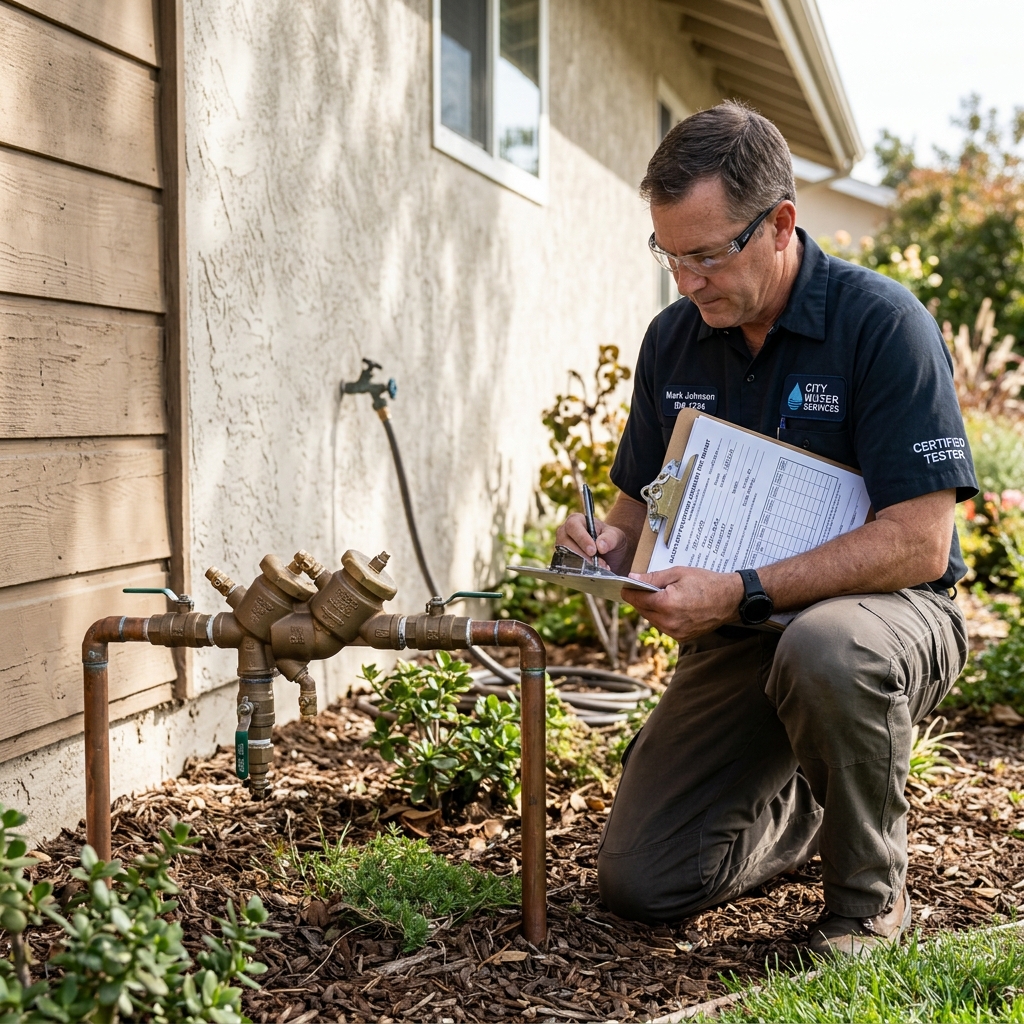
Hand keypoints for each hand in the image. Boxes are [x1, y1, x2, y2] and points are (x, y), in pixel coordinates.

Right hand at [556, 512, 631, 574]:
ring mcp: (561, 548)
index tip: (593, 551)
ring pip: (564, 557)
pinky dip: (579, 573)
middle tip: (598, 565)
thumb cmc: (610, 540)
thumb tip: (600, 546)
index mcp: (577, 520)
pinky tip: (592, 574)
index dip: (582, 539)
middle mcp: (565, 533)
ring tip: (599, 570)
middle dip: (582, 556)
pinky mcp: (562, 561)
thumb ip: (610, 538)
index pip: (573, 526)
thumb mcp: (616, 536)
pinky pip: (566, 568)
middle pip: (566, 543)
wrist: (610, 554)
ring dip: (581, 566)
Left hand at [625, 566, 744, 641]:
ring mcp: (675, 632)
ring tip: (660, 596)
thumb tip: (632, 578)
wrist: (731, 599)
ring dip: (651, 608)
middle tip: (643, 587)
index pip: (636, 599)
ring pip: (651, 619)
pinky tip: (671, 606)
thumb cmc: (706, 582)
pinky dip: (662, 617)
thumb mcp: (678, 573)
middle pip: (642, 610)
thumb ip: (653, 578)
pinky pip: (663, 626)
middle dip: (640, 599)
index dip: (629, 590)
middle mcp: (669, 622)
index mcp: (666, 604)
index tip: (626, 585)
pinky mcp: (682, 638)